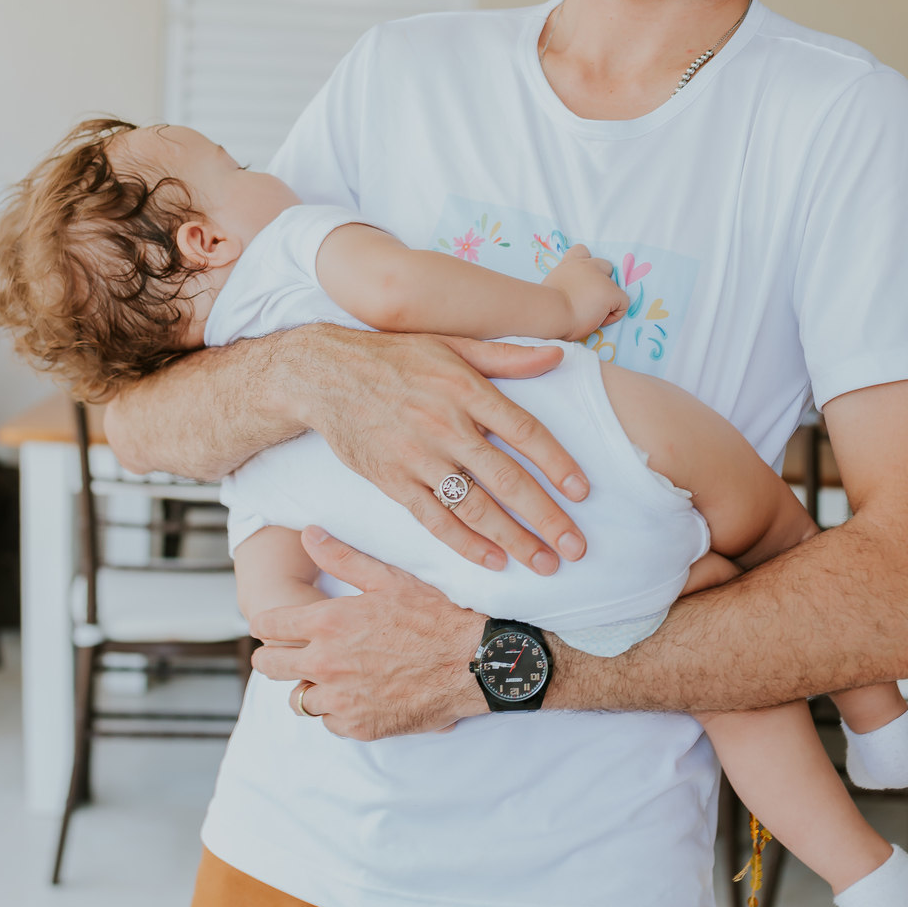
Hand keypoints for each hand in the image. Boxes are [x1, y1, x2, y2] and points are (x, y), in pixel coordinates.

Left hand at [251, 527, 487, 737]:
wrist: (472, 664)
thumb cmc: (434, 616)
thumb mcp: (388, 578)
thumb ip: (341, 557)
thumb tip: (308, 533)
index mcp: (327, 623)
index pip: (268, 625)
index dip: (267, 623)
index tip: (273, 624)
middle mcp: (326, 663)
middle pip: (269, 665)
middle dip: (273, 656)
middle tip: (288, 652)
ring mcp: (340, 699)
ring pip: (297, 699)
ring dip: (309, 687)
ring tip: (330, 676)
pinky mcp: (359, 726)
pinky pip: (329, 722)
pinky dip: (337, 710)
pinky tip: (358, 695)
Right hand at [290, 325, 591, 573]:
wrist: (324, 374)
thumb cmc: (394, 356)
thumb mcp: (451, 343)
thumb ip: (506, 356)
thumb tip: (557, 356)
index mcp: (465, 389)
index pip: (524, 431)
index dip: (557, 463)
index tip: (583, 492)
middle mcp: (444, 425)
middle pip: (506, 479)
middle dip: (546, 517)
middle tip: (576, 546)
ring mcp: (417, 457)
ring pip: (474, 507)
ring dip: (513, 539)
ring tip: (544, 562)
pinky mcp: (392, 481)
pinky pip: (433, 520)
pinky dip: (464, 544)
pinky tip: (493, 560)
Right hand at [540, 243, 627, 338]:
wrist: (550, 312)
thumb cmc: (544, 307)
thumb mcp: (551, 287)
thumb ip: (563, 284)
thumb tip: (568, 297)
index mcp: (569, 265)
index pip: (581, 251)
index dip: (586, 264)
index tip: (581, 283)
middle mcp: (585, 266)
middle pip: (605, 266)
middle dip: (602, 282)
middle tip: (589, 300)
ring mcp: (600, 278)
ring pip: (615, 288)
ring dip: (606, 300)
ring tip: (591, 314)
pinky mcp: (611, 292)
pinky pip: (622, 304)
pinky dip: (613, 315)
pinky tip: (597, 321)